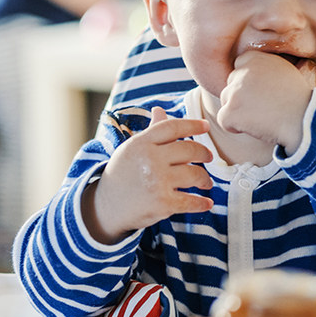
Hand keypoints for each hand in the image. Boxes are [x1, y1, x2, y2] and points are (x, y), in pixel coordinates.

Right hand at [85, 107, 214, 243]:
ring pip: (195, 174)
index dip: (192, 125)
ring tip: (206, 183)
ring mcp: (157, 181)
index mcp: (142, 143)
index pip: (173, 127)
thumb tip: (160, 110)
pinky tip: (206, 203)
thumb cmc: (123, 174)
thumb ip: (151, 132)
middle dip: (204, 153)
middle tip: (208, 157)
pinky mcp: (163, 203)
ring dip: (205, 179)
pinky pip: (191, 201)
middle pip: (190, 150)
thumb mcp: (132, 149)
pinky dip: (202, 203)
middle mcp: (150, 159)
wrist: (107, 206)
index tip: (205, 126)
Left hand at [217, 51, 312, 153]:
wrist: (304, 122)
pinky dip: (234, 127)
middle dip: (241, 97)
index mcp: (256, 58)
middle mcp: (244, 71)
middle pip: (230, 84)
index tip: (260, 93)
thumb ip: (265, 68)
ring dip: (238, 112)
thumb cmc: (299, 101)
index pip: (239, 66)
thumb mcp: (285, 72)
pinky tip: (254, 126)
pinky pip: (223, 120)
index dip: (247, 83)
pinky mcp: (231, 111)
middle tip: (262, 108)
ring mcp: (236, 91)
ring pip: (226, 101)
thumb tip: (253, 75)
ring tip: (261, 117)